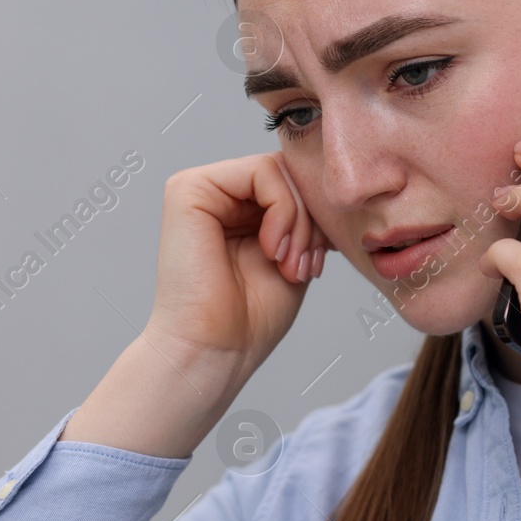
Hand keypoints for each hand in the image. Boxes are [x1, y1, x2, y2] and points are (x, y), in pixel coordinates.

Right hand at [145, 151, 328, 410]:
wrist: (216, 350)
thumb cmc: (252, 316)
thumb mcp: (295, 255)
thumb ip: (305, 216)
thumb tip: (331, 188)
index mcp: (239, 209)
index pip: (294, 182)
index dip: (318, 216)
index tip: (317, 262)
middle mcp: (219, 194)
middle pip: (290, 173)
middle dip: (311, 220)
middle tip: (304, 266)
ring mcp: (202, 188)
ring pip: (280, 171)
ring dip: (300, 222)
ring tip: (290, 265)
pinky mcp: (188, 188)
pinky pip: (262, 172)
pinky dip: (283, 211)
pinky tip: (271, 250)